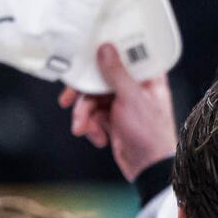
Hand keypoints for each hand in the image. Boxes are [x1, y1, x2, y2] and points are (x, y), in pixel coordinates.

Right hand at [57, 43, 178, 183]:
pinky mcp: (113, 119)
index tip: (86, 53)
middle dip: (83, 93)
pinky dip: (91, 127)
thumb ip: (116, 73)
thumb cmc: (150, 134)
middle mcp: (135, 87)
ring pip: (93, 99)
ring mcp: (123, 103)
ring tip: (82, 129)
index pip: (125, 54)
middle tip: (66, 99)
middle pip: (100, 77)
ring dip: (84, 115)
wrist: (148, 170)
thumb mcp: (132, 98)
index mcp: (147, 77)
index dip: (105, 51)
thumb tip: (105, 48)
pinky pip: (94, 115)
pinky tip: (99, 139)